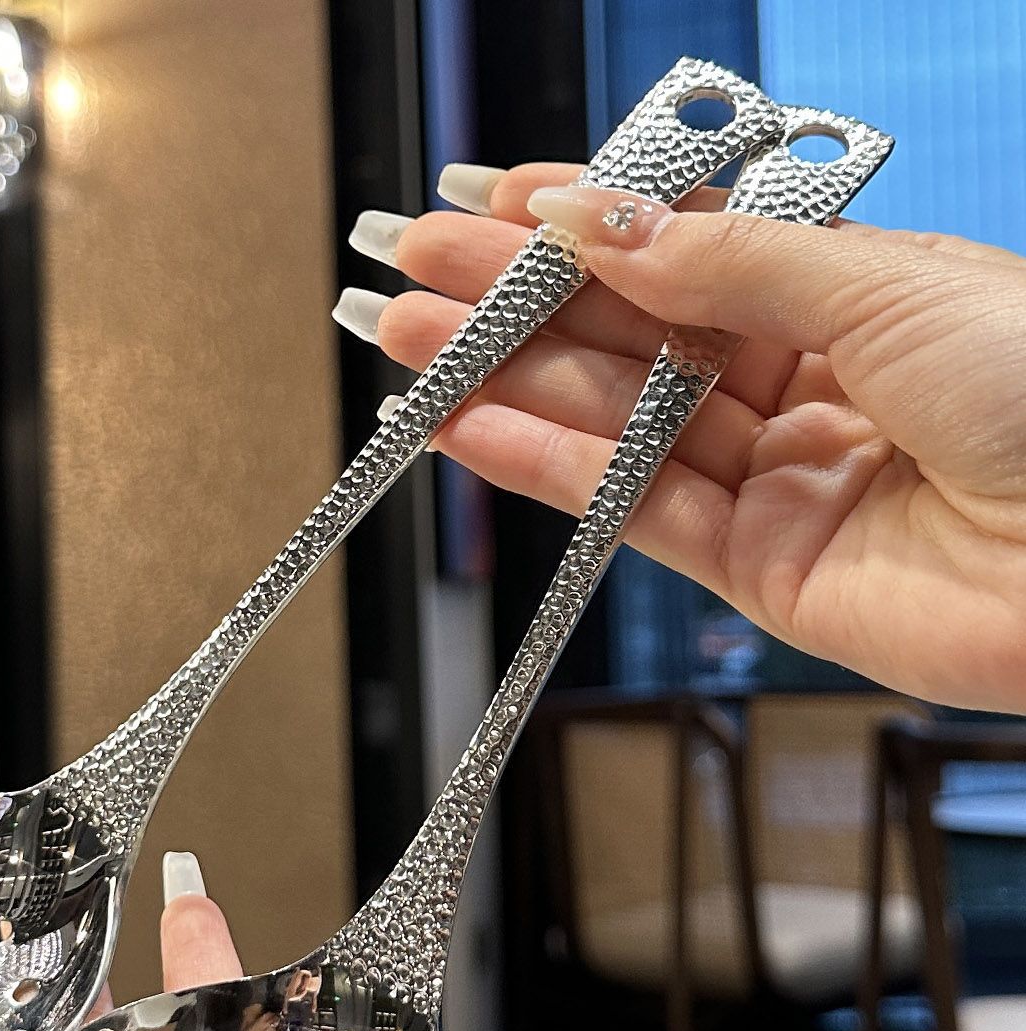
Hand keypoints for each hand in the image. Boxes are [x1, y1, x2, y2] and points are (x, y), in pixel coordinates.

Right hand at [342, 164, 1025, 712]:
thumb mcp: (880, 284)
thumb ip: (722, 266)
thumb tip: (596, 219)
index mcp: (850, 297)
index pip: (685, 252)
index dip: (584, 224)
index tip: (488, 202)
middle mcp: (804, 385)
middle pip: (631, 336)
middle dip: (516, 301)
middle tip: (411, 273)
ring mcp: (776, 479)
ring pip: (617, 422)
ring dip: (506, 383)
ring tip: (410, 348)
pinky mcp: (756, 569)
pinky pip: (632, 509)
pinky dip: (547, 469)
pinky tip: (471, 429)